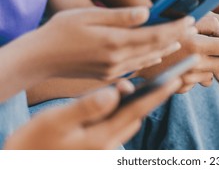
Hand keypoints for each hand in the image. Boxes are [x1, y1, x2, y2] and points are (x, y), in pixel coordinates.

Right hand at [4, 78, 181, 149]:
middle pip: (138, 115)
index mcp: (101, 136)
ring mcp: (103, 147)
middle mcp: (108, 144)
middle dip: (156, 97)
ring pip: (129, 120)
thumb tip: (114, 93)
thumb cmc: (34, 143)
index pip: (138, 111)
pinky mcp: (97, 147)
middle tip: (171, 78)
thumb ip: (86, 107)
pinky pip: (118, 125)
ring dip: (142, 104)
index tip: (177, 80)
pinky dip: (126, 111)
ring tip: (153, 85)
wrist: (22, 165)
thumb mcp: (56, 122)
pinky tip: (123, 100)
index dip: (159, 94)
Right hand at [14, 7, 196, 80]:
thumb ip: (120, 16)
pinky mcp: (109, 75)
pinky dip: (151, 59)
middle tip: (192, 26)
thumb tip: (148, 11)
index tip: (190, 18)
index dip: (175, 27)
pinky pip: (137, 67)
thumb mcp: (88, 16)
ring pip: (149, 59)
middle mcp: (118, 59)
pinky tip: (158, 55)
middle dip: (176, 36)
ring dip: (166, 49)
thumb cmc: (60, 31)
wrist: (40, 59)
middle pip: (156, 48)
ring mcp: (114, 70)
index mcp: (114, 42)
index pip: (155, 35)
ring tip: (181, 39)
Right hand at [138, 13, 218, 92]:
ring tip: (201, 55)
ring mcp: (185, 79)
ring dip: (212, 67)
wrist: (133, 46)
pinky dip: (198, 75)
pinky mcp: (178, 87)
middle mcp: (192, 65)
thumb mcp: (187, 16)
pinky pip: (198, 83)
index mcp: (195, 45)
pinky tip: (188, 63)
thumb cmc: (162, 25)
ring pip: (214, 76)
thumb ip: (213, 22)